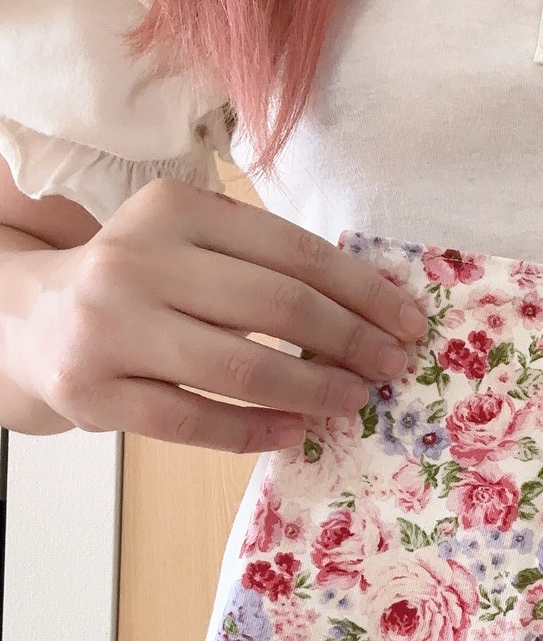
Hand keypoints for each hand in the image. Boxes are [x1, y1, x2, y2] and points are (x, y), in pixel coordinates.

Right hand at [6, 178, 427, 452]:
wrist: (32, 320)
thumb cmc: (140, 283)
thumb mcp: (190, 244)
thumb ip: (261, 263)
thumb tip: (372, 311)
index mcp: (176, 210)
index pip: (292, 251)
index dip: (361, 290)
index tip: (407, 321)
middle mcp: (139, 261)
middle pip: (276, 306)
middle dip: (351, 340)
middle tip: (392, 366)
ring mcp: (112, 329)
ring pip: (240, 369)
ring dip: (314, 390)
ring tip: (354, 401)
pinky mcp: (96, 393)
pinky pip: (196, 421)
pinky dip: (256, 431)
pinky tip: (295, 431)